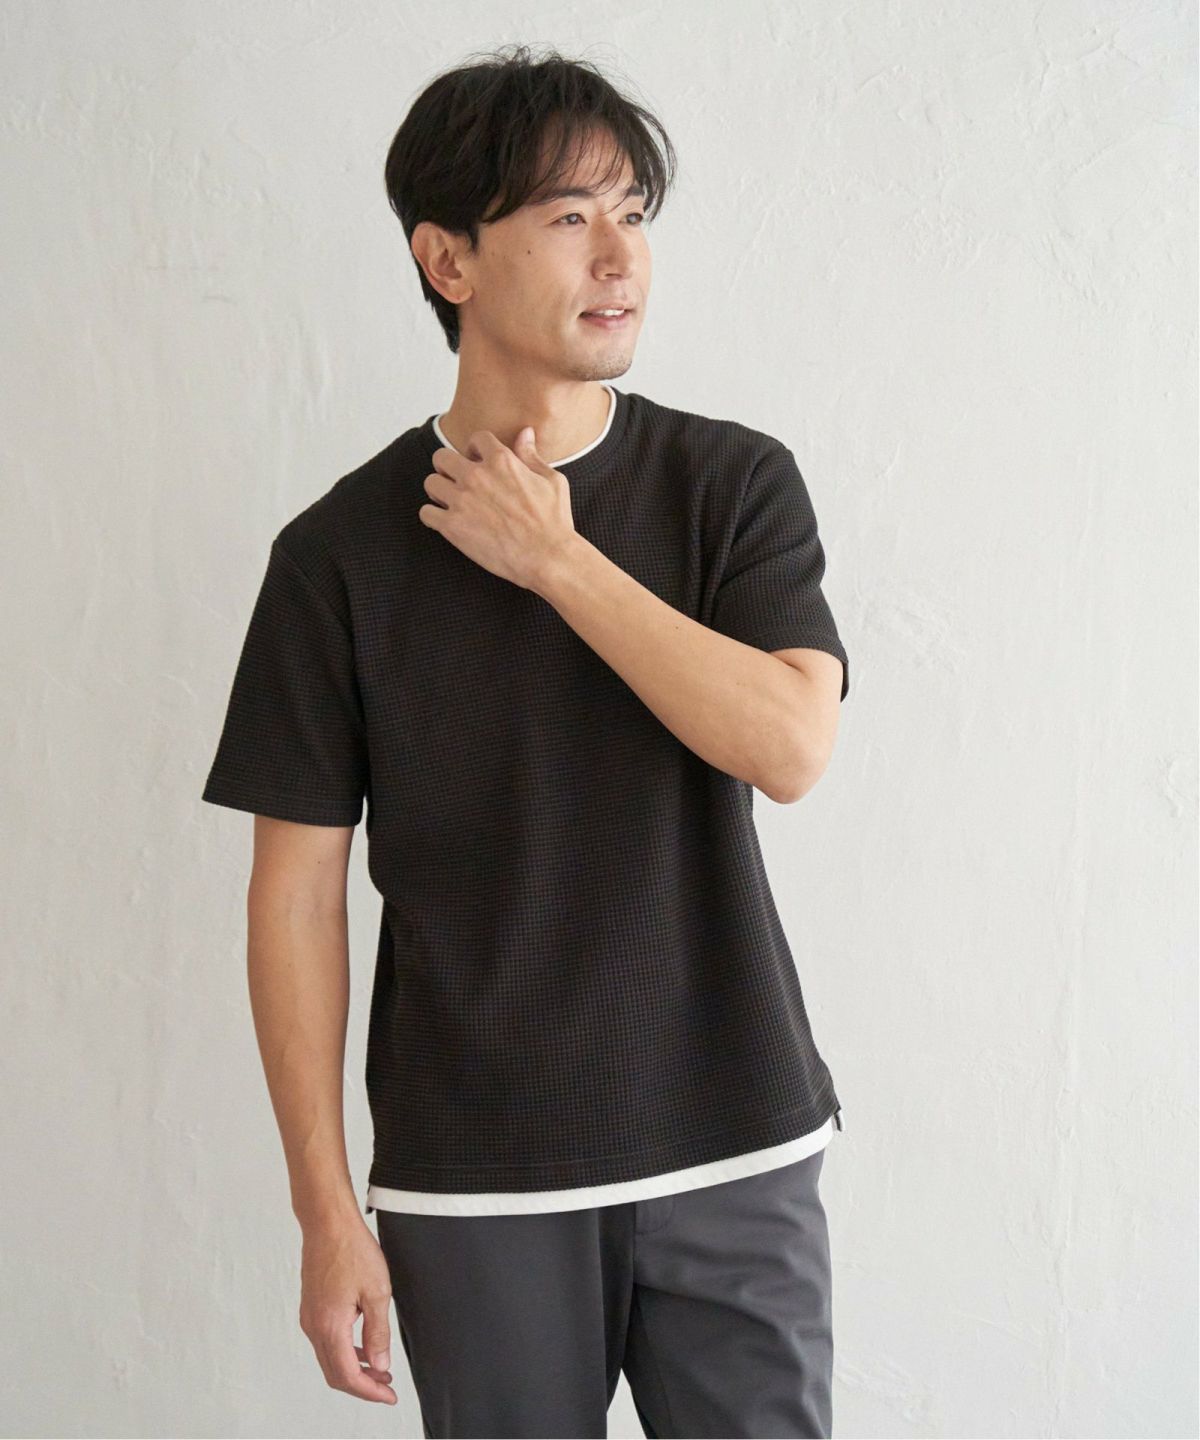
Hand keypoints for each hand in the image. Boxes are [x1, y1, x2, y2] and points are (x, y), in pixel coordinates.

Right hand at [298, 1217, 396, 1404]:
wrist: (327, 1222)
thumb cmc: (352, 1250)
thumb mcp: (376, 1291)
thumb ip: (377, 1332)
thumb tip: (379, 1365)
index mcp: (330, 1327)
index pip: (347, 1376)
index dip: (369, 1391)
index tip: (389, 1396)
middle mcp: (314, 1326)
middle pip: (335, 1373)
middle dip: (362, 1385)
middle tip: (386, 1387)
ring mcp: (310, 1317)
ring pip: (329, 1358)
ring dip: (353, 1369)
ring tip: (379, 1369)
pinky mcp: (311, 1307)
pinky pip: (326, 1341)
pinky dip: (344, 1352)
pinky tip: (362, 1346)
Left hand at [418, 426, 578, 589]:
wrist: (547, 556)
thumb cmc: (554, 521)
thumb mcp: (551, 480)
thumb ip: (531, 455)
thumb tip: (525, 433)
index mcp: (502, 461)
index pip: (476, 438)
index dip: (476, 449)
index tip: (478, 460)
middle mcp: (477, 476)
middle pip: (442, 457)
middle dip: (448, 467)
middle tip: (458, 481)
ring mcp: (462, 501)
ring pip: (430, 483)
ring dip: (439, 490)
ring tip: (452, 502)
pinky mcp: (453, 526)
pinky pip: (426, 513)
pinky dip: (433, 516)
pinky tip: (447, 521)